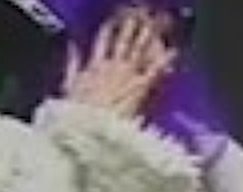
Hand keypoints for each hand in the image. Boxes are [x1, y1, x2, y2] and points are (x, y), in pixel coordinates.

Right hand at [62, 7, 176, 117]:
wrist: (86, 126)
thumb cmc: (76, 111)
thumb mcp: (69, 85)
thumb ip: (72, 63)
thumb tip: (72, 46)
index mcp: (94, 66)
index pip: (103, 41)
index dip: (110, 29)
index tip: (115, 19)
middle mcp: (112, 67)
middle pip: (123, 41)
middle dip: (131, 27)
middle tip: (140, 14)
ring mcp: (127, 75)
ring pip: (139, 50)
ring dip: (148, 37)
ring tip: (156, 24)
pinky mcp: (139, 86)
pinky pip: (154, 70)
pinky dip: (164, 60)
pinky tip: (174, 52)